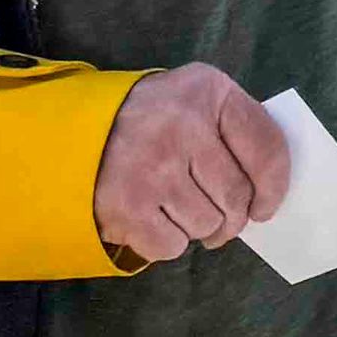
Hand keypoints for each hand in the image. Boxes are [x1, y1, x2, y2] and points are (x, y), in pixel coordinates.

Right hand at [93, 65, 290, 264]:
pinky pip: (172, 245)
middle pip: (237, 195)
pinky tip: (148, 218)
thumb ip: (233, 135)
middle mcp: (180, 124)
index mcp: (207, 90)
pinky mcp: (125, 204)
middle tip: (217, 216)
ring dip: (197, 226)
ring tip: (171, 205)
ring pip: (207, 224)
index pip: (267, 148)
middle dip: (233, 217)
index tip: (265, 207)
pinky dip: (165, 241)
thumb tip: (267, 193)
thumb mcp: (192, 104)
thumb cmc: (147, 123)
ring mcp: (151, 165)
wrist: (62, 134)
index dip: (274, 188)